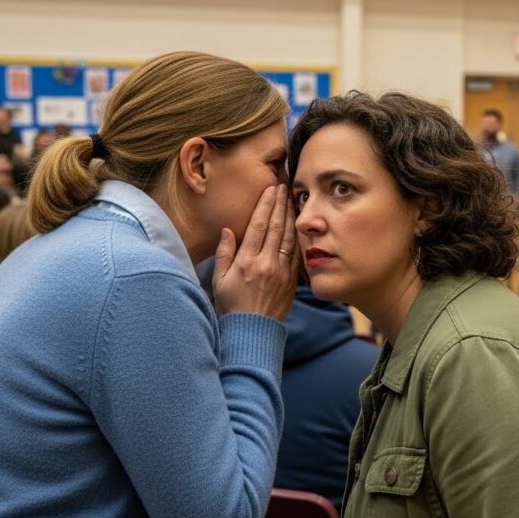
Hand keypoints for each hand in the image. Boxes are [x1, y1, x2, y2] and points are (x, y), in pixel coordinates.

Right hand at [212, 184, 298, 319]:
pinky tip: (299, 225)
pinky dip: (297, 236)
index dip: (265, 205)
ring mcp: (281, 271)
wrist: (253, 331)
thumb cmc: (231, 306)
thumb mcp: (219, 280)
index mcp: (246, 262)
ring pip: (288, 237)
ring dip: (291, 216)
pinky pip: (296, 253)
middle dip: (280, 204)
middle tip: (284, 186)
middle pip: (276, 226)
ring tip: (292, 199)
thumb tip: (227, 230)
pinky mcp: (292, 280)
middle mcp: (266, 263)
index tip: (270, 189)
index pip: (257, 226)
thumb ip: (224, 253)